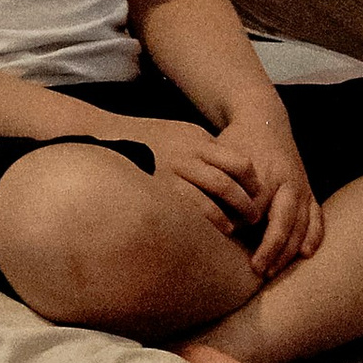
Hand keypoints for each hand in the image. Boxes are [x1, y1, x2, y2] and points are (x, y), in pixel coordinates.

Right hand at [90, 113, 263, 234]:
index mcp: (196, 139)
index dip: (252, 182)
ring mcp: (172, 173)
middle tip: (254, 217)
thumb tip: (235, 172)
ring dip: (229, 216)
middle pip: (227, 182)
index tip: (256, 194)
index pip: (238, 162)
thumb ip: (206, 149)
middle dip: (245, 204)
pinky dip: (209, 221)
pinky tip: (214, 230)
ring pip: (213, 197)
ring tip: (235, 227)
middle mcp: (186, 155)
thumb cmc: (149, 138)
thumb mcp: (181, 132)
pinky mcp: (159, 189)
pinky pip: (192, 210)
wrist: (107, 137)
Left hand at [215, 98, 321, 277]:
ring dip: (289, 251)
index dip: (243, 226)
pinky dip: (314, 237)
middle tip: (257, 269)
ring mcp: (302, 188)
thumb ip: (220, 182)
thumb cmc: (238, 141)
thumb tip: (214, 214)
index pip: (254, 207)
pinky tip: (306, 255)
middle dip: (271, 248)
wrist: (264, 120)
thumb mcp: (224, 155)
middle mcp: (288, 182)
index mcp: (265, 172)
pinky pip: (317, 218)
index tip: (231, 245)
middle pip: (282, 221)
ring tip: (273, 271)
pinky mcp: (310, 192)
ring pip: (301, 226)